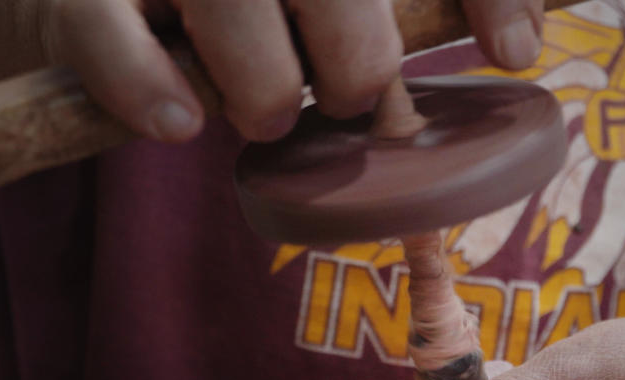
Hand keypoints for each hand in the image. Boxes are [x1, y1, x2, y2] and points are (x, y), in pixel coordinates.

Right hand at [0, 0, 542, 142]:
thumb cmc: (248, 4)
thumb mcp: (330, 0)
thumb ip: (414, 3)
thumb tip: (520, 39)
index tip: (517, 52)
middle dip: (356, 55)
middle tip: (353, 100)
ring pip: (226, 0)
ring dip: (265, 81)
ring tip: (270, 117)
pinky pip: (105, 29)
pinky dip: (145, 81)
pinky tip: (179, 122)